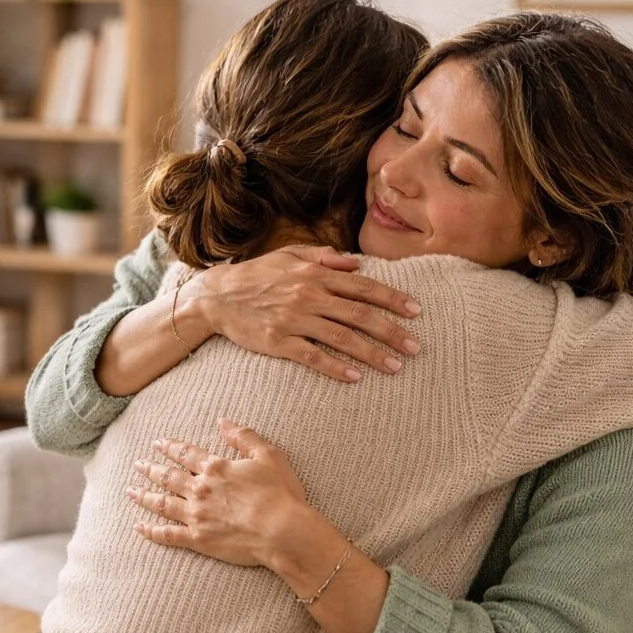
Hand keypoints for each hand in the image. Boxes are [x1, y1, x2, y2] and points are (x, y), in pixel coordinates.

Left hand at [126, 419, 317, 569]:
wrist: (282, 532)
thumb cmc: (280, 494)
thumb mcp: (268, 456)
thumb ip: (244, 436)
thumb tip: (223, 421)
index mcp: (216, 468)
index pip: (186, 454)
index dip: (170, 447)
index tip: (157, 443)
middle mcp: (200, 489)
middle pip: (168, 477)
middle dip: (151, 469)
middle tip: (137, 465)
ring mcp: (196, 515)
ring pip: (162, 503)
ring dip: (144, 496)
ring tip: (130, 491)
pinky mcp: (198, 539)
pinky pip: (168, 534)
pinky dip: (151, 531)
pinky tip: (139, 527)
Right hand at [183, 245, 421, 382]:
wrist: (216, 296)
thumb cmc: (256, 275)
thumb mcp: (289, 255)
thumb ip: (324, 257)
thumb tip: (357, 263)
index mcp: (315, 273)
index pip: (363, 286)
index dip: (393, 299)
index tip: (416, 312)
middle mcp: (309, 294)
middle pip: (360, 314)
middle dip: (392, 331)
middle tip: (416, 347)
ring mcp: (294, 319)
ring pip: (342, 337)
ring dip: (372, 353)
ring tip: (396, 366)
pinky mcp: (278, 341)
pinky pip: (312, 356)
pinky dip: (335, 367)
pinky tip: (354, 377)